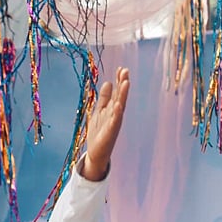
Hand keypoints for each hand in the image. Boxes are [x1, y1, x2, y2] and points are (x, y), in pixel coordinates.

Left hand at [80, 67, 130, 181]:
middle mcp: (115, 114)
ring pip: (120, 106)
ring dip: (123, 95)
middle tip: (125, 71)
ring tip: (125, 83)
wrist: (96, 152)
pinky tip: (118, 104)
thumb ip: (104, 99)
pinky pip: (115, 121)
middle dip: (123, 84)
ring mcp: (114, 123)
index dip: (119, 81)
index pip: (117, 92)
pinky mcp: (111, 132)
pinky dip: (117, 113)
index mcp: (112, 109)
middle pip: (120, 96)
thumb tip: (108, 82)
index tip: (121, 68)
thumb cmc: (99, 132)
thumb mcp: (99, 111)